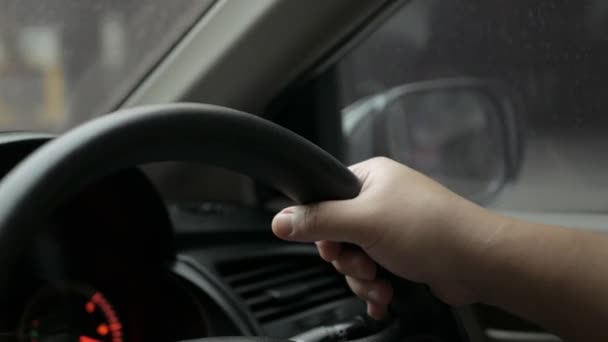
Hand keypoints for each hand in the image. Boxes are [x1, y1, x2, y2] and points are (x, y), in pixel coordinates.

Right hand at [272, 157, 497, 318]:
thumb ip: (318, 220)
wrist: (478, 263)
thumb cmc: (428, 229)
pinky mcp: (403, 255)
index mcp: (370, 178)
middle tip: (363, 264)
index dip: (322, 227)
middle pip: (338, 234)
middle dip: (347, 260)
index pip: (326, 198)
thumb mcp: (363, 221)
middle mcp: (380, 200)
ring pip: (354, 259)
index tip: (331, 245)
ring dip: (362, 279)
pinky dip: (375, 288)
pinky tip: (384, 297)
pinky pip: (373, 272)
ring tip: (380, 284)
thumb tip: (279, 220)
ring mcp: (392, 229)